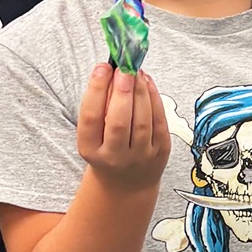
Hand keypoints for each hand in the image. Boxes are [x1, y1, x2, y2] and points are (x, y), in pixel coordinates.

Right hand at [76, 65, 169, 193]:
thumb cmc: (107, 149)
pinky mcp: (161, 152)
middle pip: (118, 121)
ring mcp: (140, 156)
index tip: (102, 68)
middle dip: (122, 91)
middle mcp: (114, 156)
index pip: (90, 118)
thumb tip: (110, 72)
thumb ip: (100, 106)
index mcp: (90, 150)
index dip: (96, 90)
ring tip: (136, 72)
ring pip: (142, 120)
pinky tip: (148, 84)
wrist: (127, 184)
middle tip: (124, 68)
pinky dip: (155, 100)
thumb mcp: (94, 134)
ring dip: (140, 92)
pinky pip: (159, 122)